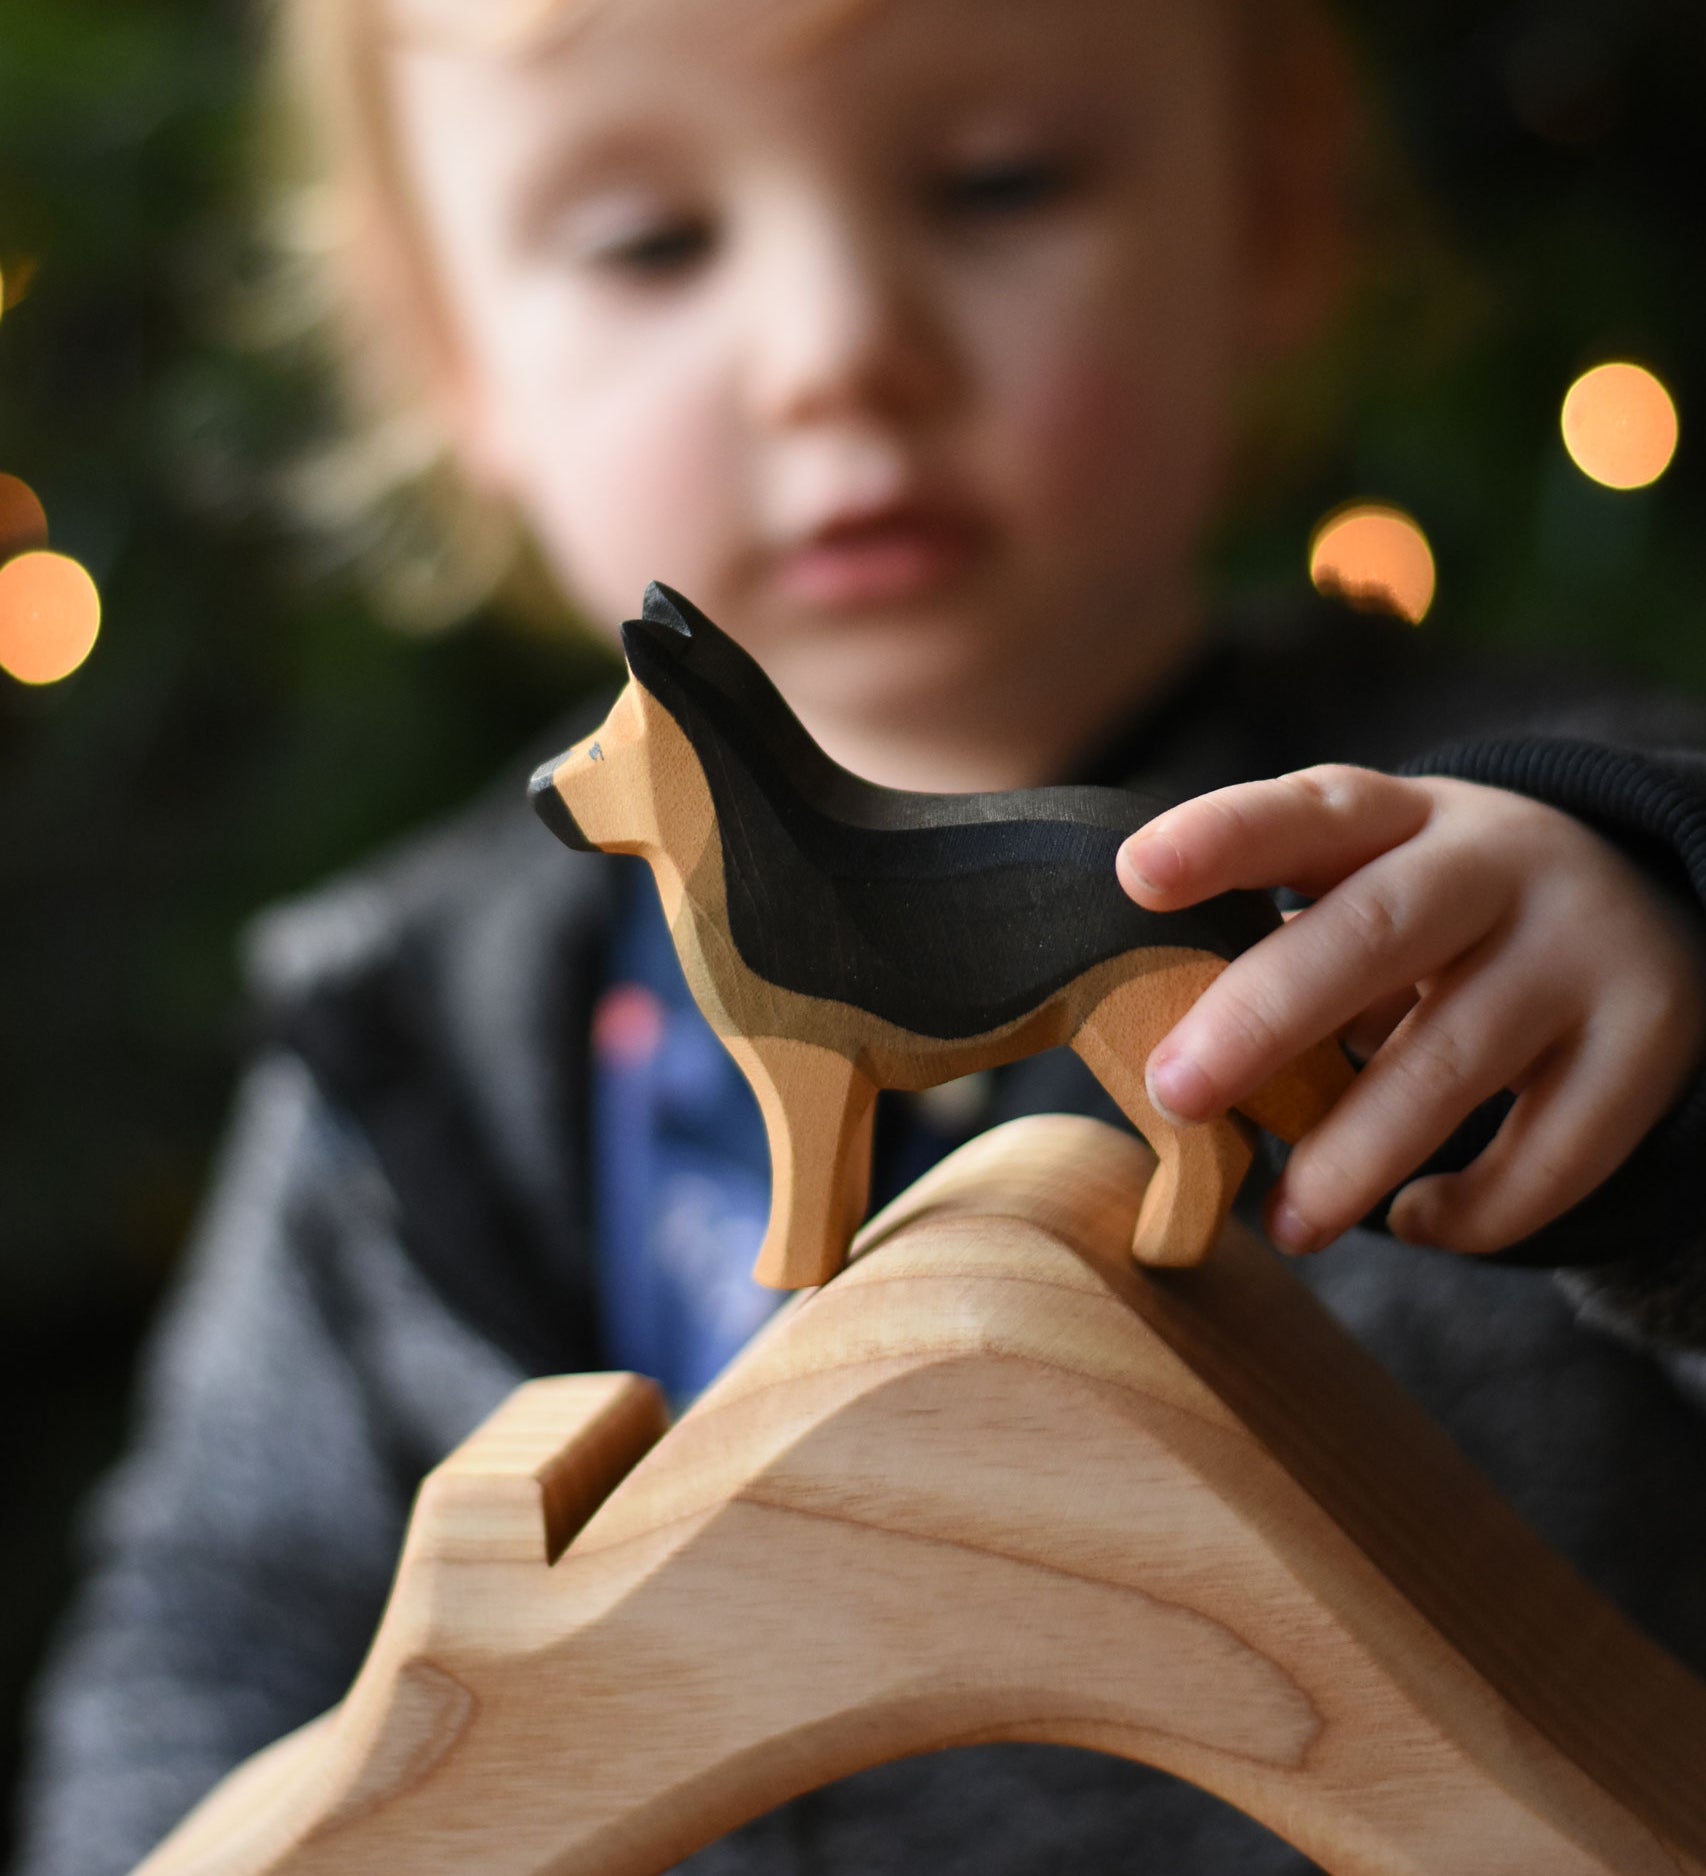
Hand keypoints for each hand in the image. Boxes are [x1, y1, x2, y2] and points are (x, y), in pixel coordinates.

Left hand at [1115, 766, 1705, 1255]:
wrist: (1645, 906)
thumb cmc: (1442, 910)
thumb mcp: (1372, 878)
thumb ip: (1277, 935)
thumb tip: (1147, 1045)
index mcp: (1402, 816)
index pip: (1307, 811)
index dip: (1221, 839)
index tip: (1135, 876)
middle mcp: (1497, 864)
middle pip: (1374, 933)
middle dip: (1262, 1018)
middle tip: (1173, 1094)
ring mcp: (1579, 953)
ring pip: (1452, 1060)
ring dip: (1352, 1156)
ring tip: (1283, 1223)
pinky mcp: (1643, 1047)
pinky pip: (1553, 1151)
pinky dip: (1475, 1209)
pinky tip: (1414, 1223)